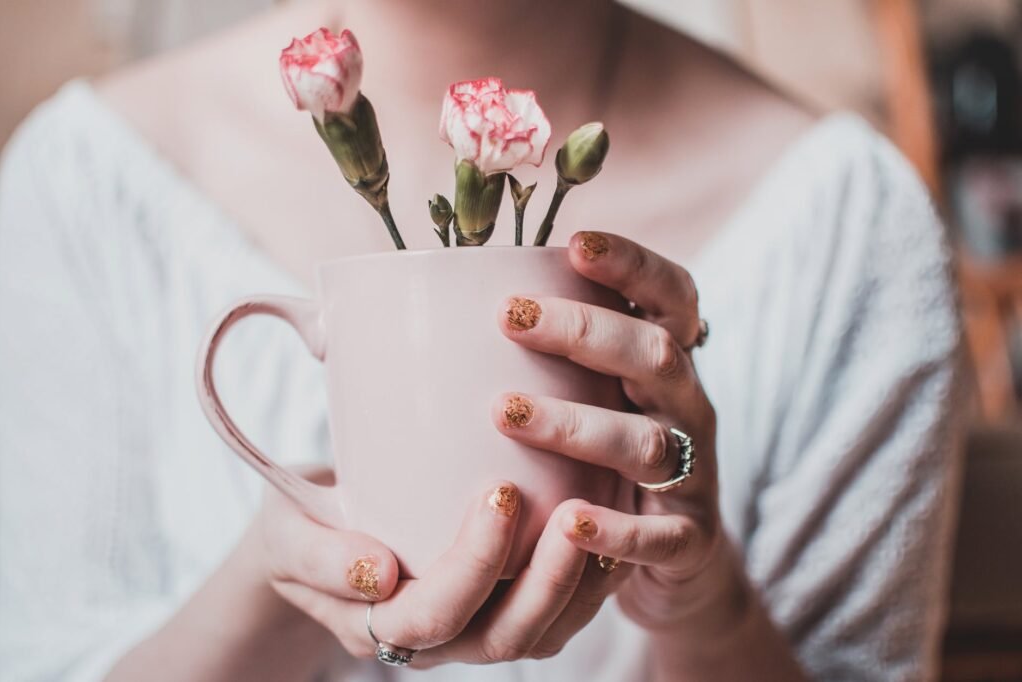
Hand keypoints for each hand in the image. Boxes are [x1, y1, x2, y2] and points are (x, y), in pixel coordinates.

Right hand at [256, 468, 625, 667]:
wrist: (313, 542)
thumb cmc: (299, 528)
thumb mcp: (288, 535)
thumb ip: (319, 556)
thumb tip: (374, 574)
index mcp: (378, 626)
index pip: (435, 615)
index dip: (474, 564)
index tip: (501, 491)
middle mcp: (433, 642)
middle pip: (502, 637)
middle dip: (544, 578)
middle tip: (571, 509)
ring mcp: (471, 630)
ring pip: (540, 635)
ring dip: (576, 582)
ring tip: (600, 515)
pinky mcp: (500, 607)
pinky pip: (556, 614)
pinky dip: (588, 578)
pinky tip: (606, 524)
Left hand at [495, 231, 730, 631]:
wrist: (673, 558)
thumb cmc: (602, 461)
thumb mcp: (589, 399)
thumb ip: (535, 360)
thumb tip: (398, 321)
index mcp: (665, 365)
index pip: (671, 297)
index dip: (633, 265)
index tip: (574, 244)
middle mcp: (687, 408)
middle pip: (655, 355)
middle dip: (585, 330)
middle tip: (509, 317)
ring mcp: (695, 474)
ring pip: (647, 442)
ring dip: (575, 423)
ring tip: (505, 412)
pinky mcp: (690, 540)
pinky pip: (658, 536)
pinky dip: (614, 528)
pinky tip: (566, 519)